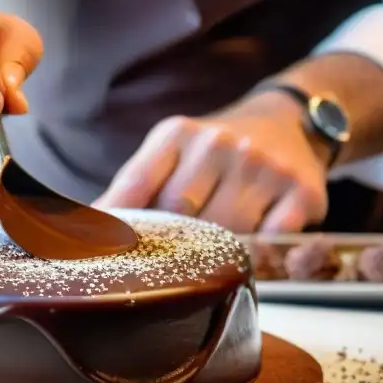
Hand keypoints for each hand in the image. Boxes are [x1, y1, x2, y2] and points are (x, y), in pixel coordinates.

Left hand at [95, 91, 329, 232]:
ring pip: (226, 233)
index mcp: (177, 134)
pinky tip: (254, 247)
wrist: (289, 121)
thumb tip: (81, 229)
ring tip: (214, 253)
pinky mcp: (301, 191)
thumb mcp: (172, 151)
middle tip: (169, 261)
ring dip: (217, 252)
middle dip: (171, 244)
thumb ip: (134, 187)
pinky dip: (259, 252)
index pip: (136, 184)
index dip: (115, 223)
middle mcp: (221, 144)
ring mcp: (263, 167)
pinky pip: (270, 241)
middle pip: (180, 217)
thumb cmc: (216, 151)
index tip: (98, 250)